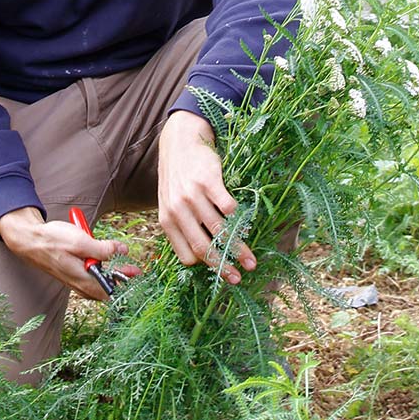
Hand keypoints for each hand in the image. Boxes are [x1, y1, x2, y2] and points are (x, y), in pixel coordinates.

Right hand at [0, 206, 127, 300]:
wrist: (29, 240)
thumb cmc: (52, 240)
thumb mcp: (80, 240)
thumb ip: (102, 248)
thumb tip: (122, 251)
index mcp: (83, 278)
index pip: (109, 291)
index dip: (125, 285)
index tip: (136, 276)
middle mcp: (78, 283)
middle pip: (105, 289)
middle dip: (121, 279)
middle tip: (134, 270)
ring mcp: (73, 280)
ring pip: (97, 284)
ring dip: (111, 276)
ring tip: (122, 265)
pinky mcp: (70, 273)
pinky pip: (89, 279)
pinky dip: (100, 273)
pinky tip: (102, 262)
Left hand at [157, 110, 255, 283]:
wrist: (179, 142)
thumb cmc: (177, 178)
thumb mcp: (170, 204)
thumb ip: (181, 227)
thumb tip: (201, 257)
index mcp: (167, 220)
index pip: (186, 255)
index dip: (205, 266)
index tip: (221, 271)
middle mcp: (178, 210)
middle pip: (204, 248)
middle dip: (224, 267)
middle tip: (240, 277)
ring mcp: (193, 195)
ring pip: (219, 231)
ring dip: (238, 248)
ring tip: (251, 259)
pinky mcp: (208, 180)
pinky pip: (227, 207)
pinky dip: (238, 218)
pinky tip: (246, 223)